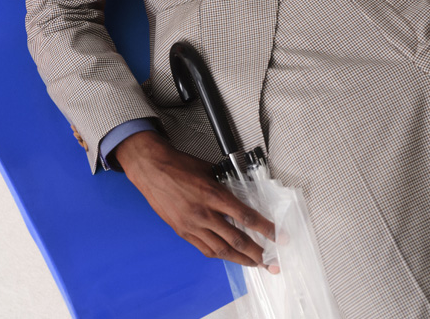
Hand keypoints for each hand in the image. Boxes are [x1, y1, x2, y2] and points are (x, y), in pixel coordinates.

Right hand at [115, 131, 278, 271]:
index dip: (265, 229)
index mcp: (213, 195)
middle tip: (270, 262)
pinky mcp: (182, 232)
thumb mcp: (209, 171)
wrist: (152, 169)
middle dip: (256, 253)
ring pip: (221, 249)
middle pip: (236, 239)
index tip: (278, 237)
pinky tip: (229, 256)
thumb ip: (225, 186)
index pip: (246, 217)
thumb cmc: (180, 165)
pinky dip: (220, 254)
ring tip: (254, 264)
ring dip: (240, 259)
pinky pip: (204, 248)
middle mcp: (204, 213)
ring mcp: (192, 225)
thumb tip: (242, 195)